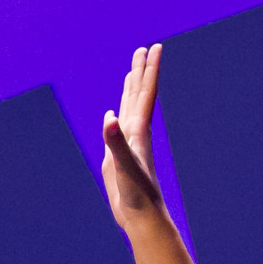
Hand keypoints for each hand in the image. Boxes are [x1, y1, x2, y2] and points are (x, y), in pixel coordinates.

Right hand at [96, 44, 166, 224]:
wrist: (142, 216)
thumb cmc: (137, 194)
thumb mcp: (124, 166)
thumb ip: (115, 142)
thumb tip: (109, 117)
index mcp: (139, 130)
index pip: (145, 93)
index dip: (149, 70)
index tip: (154, 47)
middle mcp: (136, 133)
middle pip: (139, 95)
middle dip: (140, 72)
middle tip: (143, 48)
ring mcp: (127, 144)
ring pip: (129, 109)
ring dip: (131, 90)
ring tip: (132, 72)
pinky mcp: (118, 156)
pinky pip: (118, 129)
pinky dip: (116, 115)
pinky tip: (113, 113)